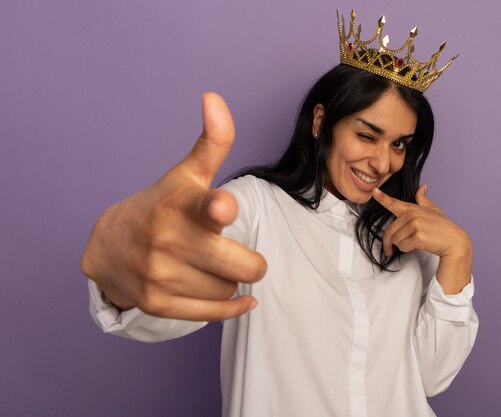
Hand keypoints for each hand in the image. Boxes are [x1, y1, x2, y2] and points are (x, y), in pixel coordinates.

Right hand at [81, 93, 266, 320]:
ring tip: (213, 267)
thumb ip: (211, 142)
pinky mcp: (158, 304)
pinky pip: (214, 314)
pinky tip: (241, 299)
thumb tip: (214, 98)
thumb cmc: (160, 207)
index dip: (217, 209)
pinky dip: (233, 307)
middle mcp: (168, 241)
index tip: (223, 209)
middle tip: (245, 257)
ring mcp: (160, 275)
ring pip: (229, 289)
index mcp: (180, 206)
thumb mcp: (185, 175)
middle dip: (252, 263)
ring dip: (230, 281)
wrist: (108, 247)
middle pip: (241, 266)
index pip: (203, 207)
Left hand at [372, 185, 470, 258]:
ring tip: (415, 242)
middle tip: (391, 249)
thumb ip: (423, 200)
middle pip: (390, 231)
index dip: (382, 198)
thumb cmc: (443, 227)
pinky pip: (403, 247)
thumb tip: (423, 187)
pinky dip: (407, 250)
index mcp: (413, 209)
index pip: (394, 203)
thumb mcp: (433, 210)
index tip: (374, 192)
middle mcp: (412, 215)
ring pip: (396, 240)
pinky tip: (418, 246)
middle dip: (390, 242)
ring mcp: (416, 225)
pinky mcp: (418, 237)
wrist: (455, 241)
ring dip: (402, 245)